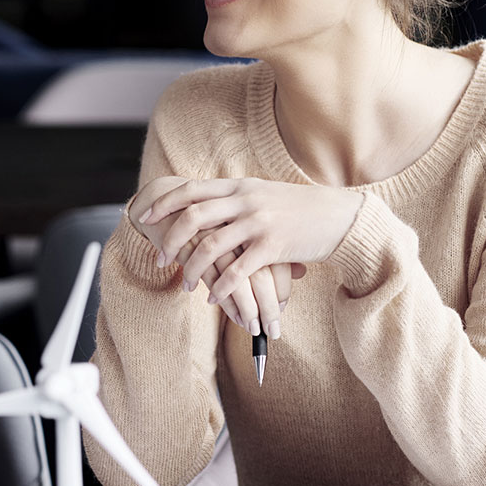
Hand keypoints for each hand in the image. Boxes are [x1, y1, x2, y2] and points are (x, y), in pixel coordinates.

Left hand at [136, 177, 362, 332]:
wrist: (338, 216)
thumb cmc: (301, 209)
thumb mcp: (266, 193)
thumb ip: (238, 197)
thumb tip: (207, 204)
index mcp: (241, 186)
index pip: (192, 190)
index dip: (165, 203)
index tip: (147, 218)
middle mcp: (246, 200)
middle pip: (193, 216)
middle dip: (171, 240)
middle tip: (161, 259)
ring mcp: (259, 222)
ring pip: (211, 245)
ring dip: (193, 269)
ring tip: (186, 285)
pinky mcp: (273, 246)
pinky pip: (237, 270)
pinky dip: (220, 287)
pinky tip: (214, 299)